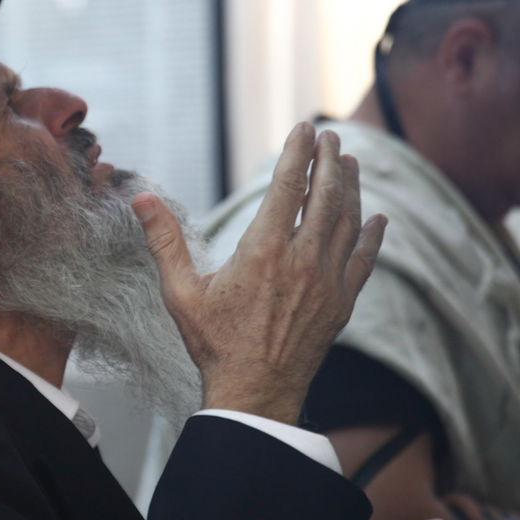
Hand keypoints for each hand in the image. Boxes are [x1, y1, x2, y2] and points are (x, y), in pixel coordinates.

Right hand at [132, 122, 385, 422]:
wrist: (255, 392)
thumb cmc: (214, 343)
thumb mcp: (181, 292)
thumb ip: (164, 241)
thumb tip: (141, 199)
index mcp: (263, 250)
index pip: (287, 185)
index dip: (297, 152)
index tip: (303, 128)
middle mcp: (302, 260)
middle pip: (325, 195)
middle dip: (329, 160)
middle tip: (331, 136)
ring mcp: (327, 281)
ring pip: (348, 221)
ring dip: (351, 187)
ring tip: (349, 162)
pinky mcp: (342, 303)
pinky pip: (364, 259)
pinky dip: (373, 235)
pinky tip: (378, 218)